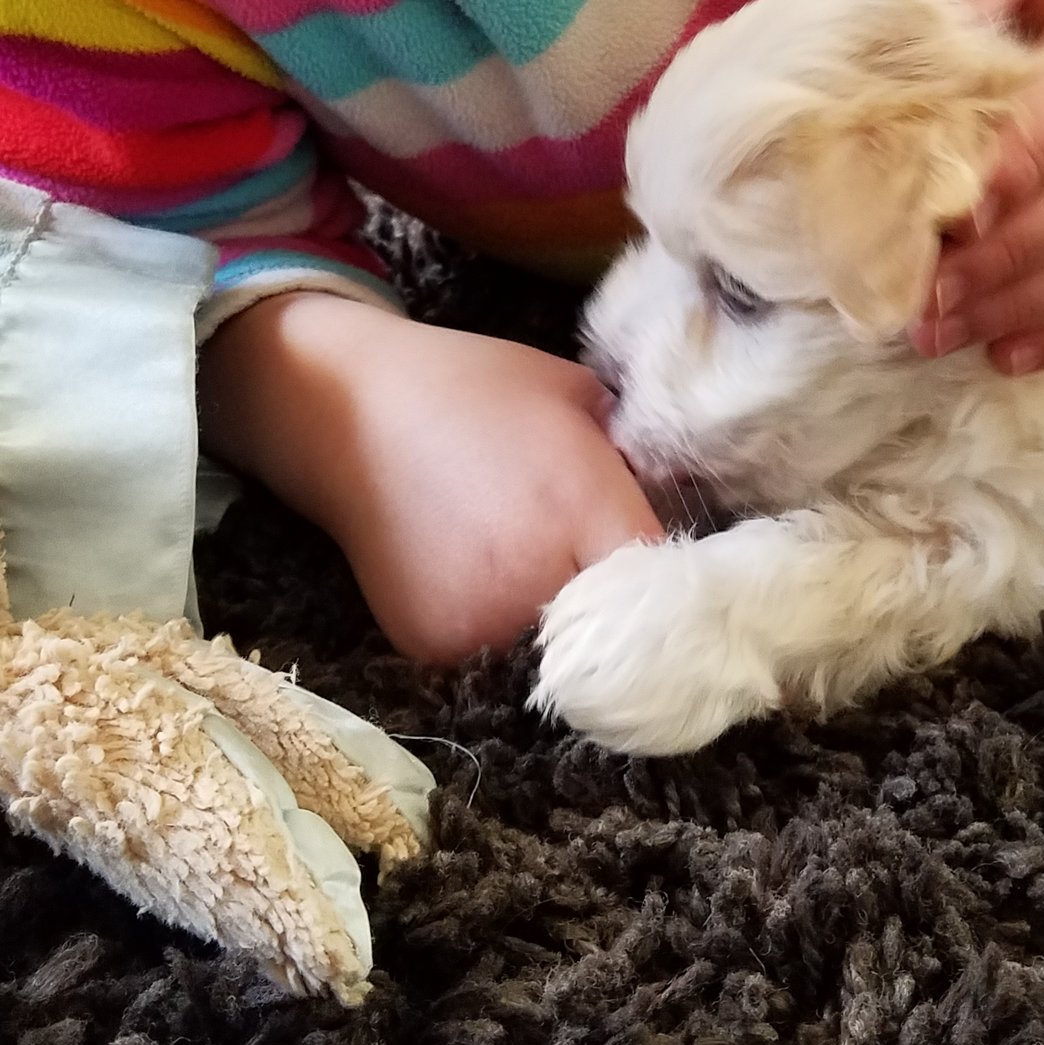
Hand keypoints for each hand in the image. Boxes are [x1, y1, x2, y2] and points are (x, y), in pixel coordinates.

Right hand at [200, 293, 661, 663]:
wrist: (343, 411)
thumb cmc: (474, 387)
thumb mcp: (579, 396)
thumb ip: (642, 459)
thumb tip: (692, 509)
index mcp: (579, 507)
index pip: (669, 585)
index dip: (690, 587)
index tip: (700, 584)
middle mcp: (532, 580)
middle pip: (622, 631)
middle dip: (633, 610)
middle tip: (627, 581)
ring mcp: (476, 625)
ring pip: (563, 657)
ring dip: (570, 630)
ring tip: (546, 571)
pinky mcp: (431, 649)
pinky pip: (498, 657)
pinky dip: (506, 632)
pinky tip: (491, 582)